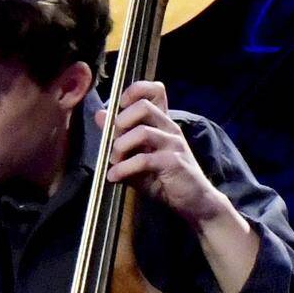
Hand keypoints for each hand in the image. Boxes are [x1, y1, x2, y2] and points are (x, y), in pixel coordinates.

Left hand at [99, 81, 222, 224]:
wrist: (194, 202)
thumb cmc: (164, 179)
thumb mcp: (136, 157)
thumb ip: (119, 136)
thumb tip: (99, 114)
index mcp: (162, 123)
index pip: (155, 90)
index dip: (135, 91)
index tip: (119, 106)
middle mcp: (169, 128)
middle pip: (143, 106)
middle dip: (120, 122)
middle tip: (112, 142)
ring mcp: (174, 144)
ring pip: (142, 132)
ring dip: (120, 147)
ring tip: (113, 161)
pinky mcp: (174, 162)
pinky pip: (144, 159)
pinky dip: (124, 168)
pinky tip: (114, 176)